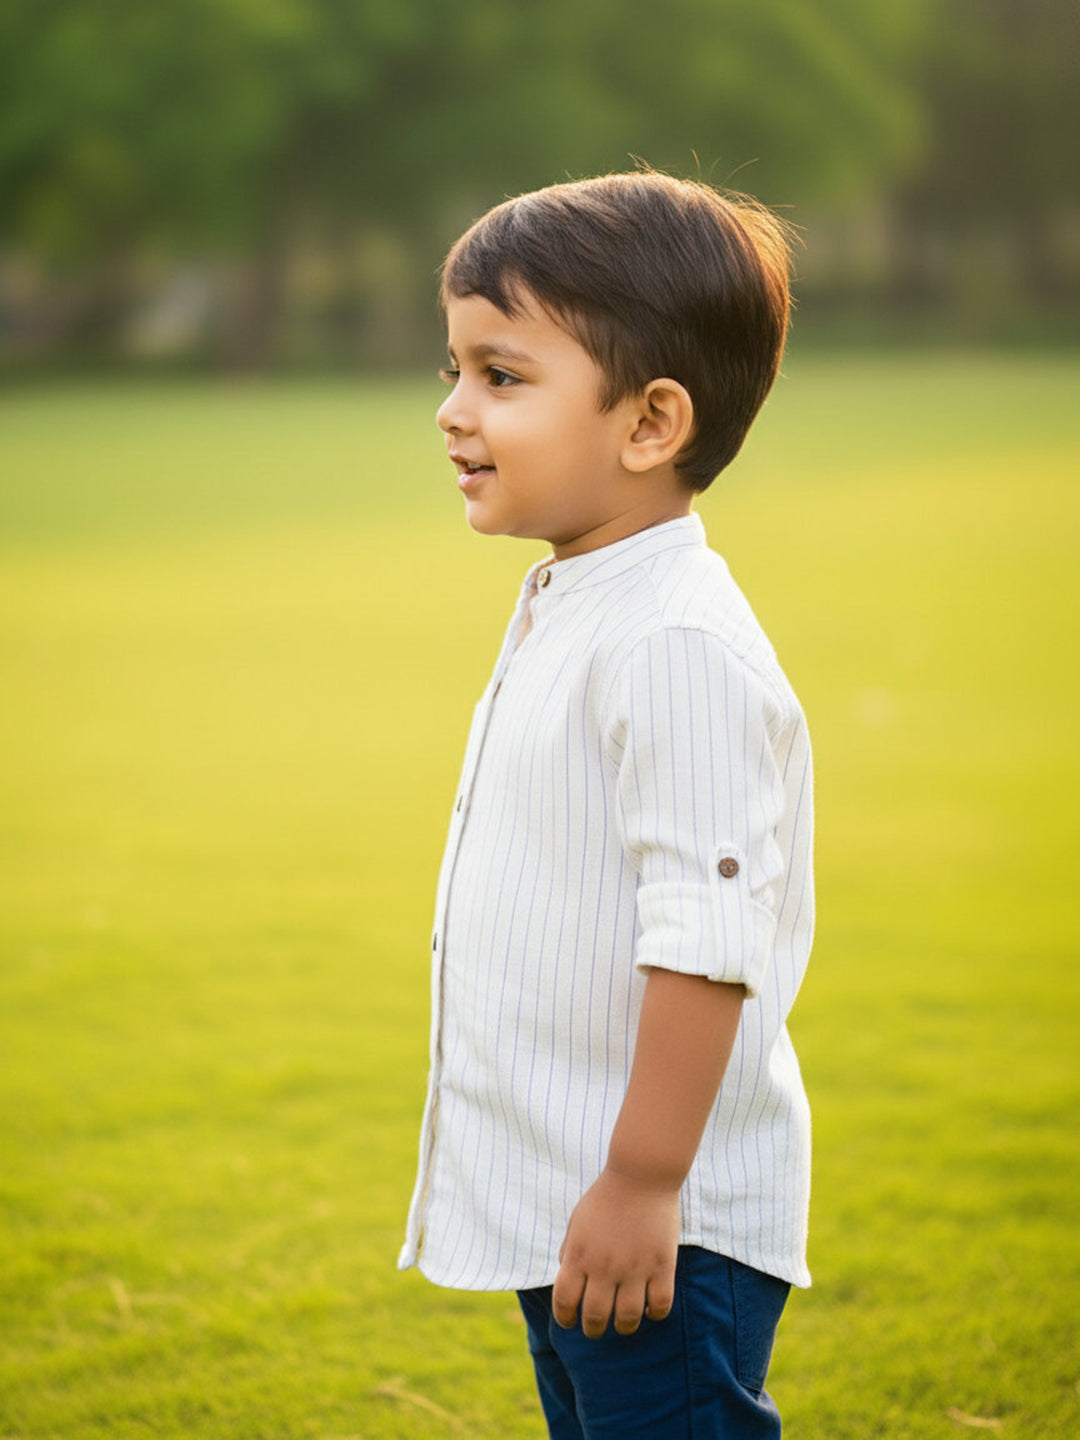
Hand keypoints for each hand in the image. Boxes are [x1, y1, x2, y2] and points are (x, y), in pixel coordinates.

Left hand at [551, 1167, 679, 1338]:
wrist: (641, 1174)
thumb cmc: (606, 1195)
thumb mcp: (577, 1220)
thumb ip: (570, 1250)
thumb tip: (566, 1275)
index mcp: (579, 1256)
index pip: (565, 1302)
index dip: (565, 1318)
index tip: (569, 1321)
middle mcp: (604, 1268)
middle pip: (595, 1318)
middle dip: (593, 1329)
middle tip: (597, 1327)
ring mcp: (634, 1269)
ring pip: (628, 1319)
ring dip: (624, 1327)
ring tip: (624, 1323)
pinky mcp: (661, 1266)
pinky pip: (660, 1305)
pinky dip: (655, 1314)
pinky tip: (650, 1309)